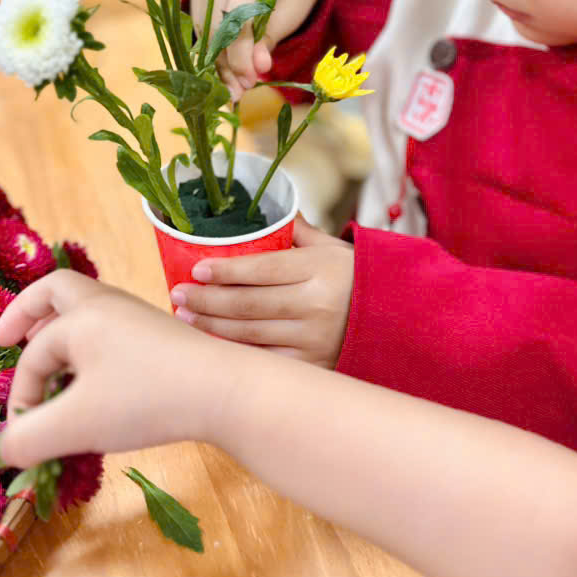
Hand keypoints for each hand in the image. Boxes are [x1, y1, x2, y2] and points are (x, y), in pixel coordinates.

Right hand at [0, 270, 234, 467]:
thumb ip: (29, 439)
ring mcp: (137, 316)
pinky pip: (112, 326)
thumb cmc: (146, 400)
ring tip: (47, 357)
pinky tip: (93, 378)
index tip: (24, 434)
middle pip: (58, 290)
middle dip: (28, 312)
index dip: (21, 393)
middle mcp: (107, 305)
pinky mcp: (160, 335)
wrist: (226, 391)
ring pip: (88, 307)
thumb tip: (3, 450)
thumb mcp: (76, 425)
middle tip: (6, 339)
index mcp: (81, 316)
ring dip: (60, 327)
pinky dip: (90, 342)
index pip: (34, 353)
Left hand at [170, 215, 353, 367]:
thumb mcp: (333, 249)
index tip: (196, 269)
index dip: (226, 271)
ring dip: (212, 326)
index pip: (263, 270)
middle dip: (207, 300)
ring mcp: (314, 339)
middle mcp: (316, 306)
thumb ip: (298, 233)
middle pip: (249, 304)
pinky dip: (236, 352)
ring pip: (251, 335)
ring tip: (186, 316)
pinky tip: (213, 342)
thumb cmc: (356, 278)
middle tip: (178, 294)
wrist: (398, 318)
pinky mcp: (314, 366)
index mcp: (320, 270)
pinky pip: (266, 360)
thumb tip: (268, 210)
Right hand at [189, 0, 321, 100]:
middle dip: (228, 64)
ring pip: (204, 32)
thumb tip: (257, 68)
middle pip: (217, 27)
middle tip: (240, 92)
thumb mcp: (290, 13)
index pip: (238, 19)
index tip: (249, 82)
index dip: (241, 54)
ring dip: (218, 65)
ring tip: (233, 89)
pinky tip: (225, 73)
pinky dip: (212, 54)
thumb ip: (270, 38)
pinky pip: (200, 30)